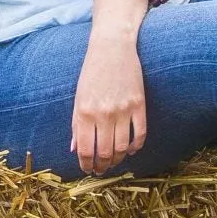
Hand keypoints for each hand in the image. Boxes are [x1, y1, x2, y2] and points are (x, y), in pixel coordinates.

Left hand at [72, 34, 146, 174]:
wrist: (112, 48)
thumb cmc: (92, 73)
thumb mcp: (78, 98)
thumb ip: (77, 125)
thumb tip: (75, 150)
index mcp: (85, 112)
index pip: (86, 149)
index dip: (87, 164)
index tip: (88, 169)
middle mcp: (104, 113)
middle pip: (106, 152)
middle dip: (103, 166)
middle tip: (101, 169)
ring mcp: (123, 109)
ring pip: (124, 147)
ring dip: (119, 159)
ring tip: (114, 161)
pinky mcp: (139, 104)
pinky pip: (140, 134)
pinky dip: (137, 146)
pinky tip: (132, 150)